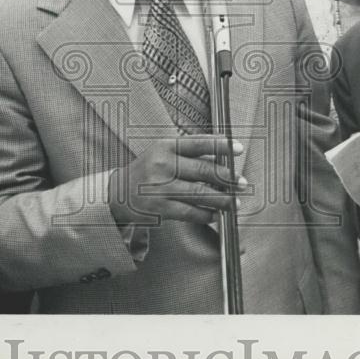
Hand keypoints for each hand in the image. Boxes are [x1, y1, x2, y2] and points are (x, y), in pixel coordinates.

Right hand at [108, 135, 245, 225]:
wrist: (118, 192)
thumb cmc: (146, 169)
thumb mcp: (162, 151)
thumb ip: (188, 152)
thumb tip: (221, 159)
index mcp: (166, 146)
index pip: (198, 143)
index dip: (221, 146)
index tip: (238, 149)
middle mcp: (163, 165)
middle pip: (203, 170)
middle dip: (227, 178)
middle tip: (242, 182)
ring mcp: (161, 188)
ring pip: (200, 194)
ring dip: (222, 200)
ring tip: (235, 202)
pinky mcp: (161, 208)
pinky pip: (190, 212)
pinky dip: (207, 215)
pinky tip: (215, 214)